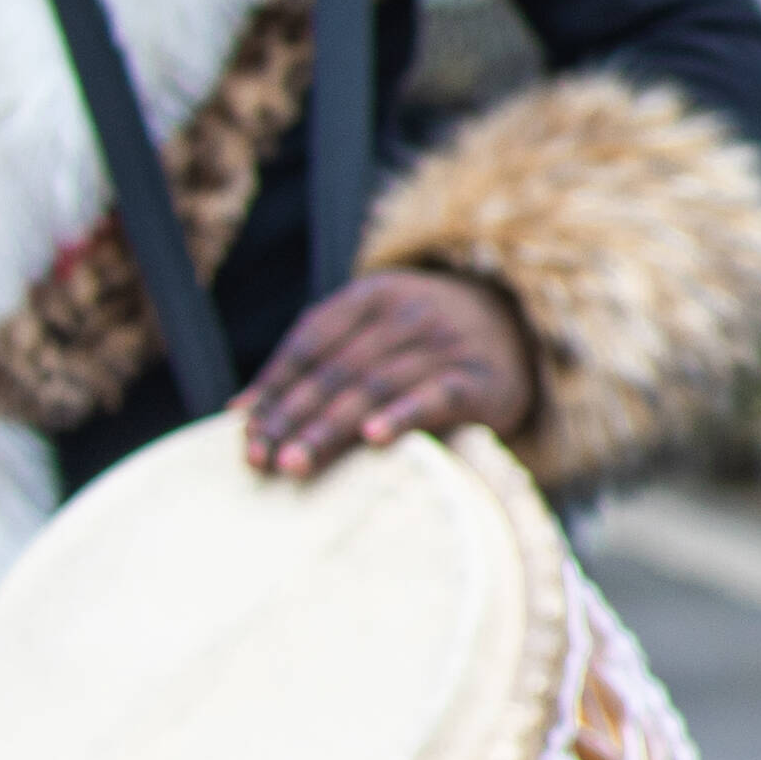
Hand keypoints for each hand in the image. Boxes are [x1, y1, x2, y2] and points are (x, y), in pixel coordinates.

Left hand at [238, 269, 535, 472]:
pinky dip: (402, 416)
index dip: (275, 387)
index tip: (246, 433)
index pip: (311, 342)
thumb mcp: (376, 329)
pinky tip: (372, 439)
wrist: (522, 327)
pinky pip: (435, 398)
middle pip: (337, 368)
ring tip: (296, 464)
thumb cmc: (427, 341)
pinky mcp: (480, 379)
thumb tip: (238, 411)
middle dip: (294, 416)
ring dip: (329, 428)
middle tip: (262, 459)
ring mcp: (447, 343)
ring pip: (375, 386)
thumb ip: (317, 359)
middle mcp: (408, 312)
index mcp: (373, 295)